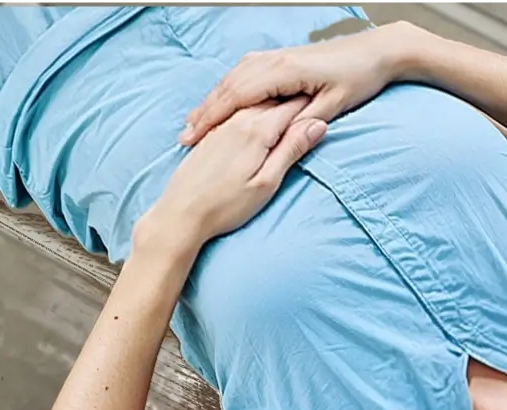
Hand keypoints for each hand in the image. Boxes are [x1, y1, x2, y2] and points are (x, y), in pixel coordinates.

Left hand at [142, 97, 325, 247]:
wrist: (181, 212)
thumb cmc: (227, 205)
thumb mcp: (268, 181)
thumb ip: (292, 149)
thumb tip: (317, 124)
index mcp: (256, 130)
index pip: (292, 108)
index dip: (310, 105)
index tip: (325, 103)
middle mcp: (237, 120)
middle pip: (273, 101)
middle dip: (293, 100)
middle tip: (314, 99)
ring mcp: (222, 125)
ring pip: (254, 104)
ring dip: (273, 103)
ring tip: (290, 104)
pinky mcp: (211, 134)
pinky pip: (237, 113)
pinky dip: (253, 112)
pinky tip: (258, 120)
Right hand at [178, 24, 412, 145]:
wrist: (374, 51)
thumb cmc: (359, 79)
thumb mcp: (335, 105)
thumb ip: (305, 121)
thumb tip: (278, 138)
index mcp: (284, 71)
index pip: (238, 97)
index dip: (214, 119)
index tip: (196, 138)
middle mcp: (273, 60)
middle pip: (228, 87)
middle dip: (205, 112)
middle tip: (185, 138)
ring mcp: (274, 57)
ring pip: (232, 79)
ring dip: (212, 101)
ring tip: (193, 124)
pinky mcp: (278, 59)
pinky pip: (242, 74)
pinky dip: (226, 90)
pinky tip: (218, 104)